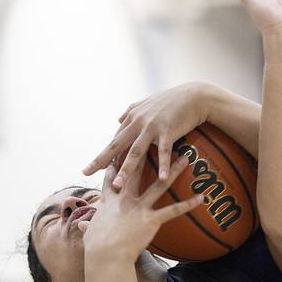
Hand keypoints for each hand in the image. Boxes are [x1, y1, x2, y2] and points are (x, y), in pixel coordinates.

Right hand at [81, 154, 203, 262]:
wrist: (105, 255)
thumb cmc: (96, 247)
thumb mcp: (90, 231)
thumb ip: (89, 225)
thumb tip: (85, 225)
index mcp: (109, 201)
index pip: (113, 178)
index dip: (117, 163)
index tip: (122, 149)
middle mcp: (125, 199)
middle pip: (137, 172)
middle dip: (146, 154)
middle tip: (155, 139)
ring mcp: (139, 208)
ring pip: (160, 185)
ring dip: (174, 171)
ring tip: (186, 158)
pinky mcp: (151, 220)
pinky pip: (174, 211)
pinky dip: (189, 204)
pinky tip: (202, 198)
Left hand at [83, 82, 209, 189]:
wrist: (194, 96)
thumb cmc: (173, 100)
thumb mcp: (148, 103)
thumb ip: (131, 110)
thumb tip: (118, 118)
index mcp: (133, 118)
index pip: (115, 139)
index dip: (105, 154)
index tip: (94, 168)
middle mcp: (138, 123)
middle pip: (117, 145)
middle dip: (101, 160)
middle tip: (88, 173)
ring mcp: (152, 127)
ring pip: (136, 152)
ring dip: (126, 170)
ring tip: (118, 185)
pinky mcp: (168, 131)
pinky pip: (164, 152)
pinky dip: (163, 166)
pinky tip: (162, 179)